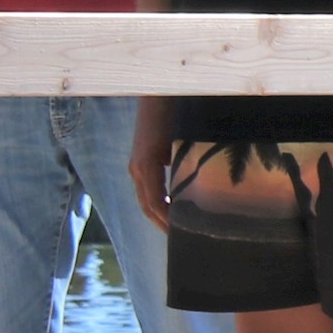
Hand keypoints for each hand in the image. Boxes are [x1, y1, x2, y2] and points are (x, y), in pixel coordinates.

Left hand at [131, 94, 177, 229]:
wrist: (161, 92)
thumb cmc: (172, 116)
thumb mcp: (175, 147)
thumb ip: (179, 164)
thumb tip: (195, 180)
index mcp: (143, 168)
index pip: (150, 201)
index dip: (161, 219)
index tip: (177, 232)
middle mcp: (136, 170)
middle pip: (147, 207)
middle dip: (162, 224)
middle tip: (179, 240)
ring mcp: (138, 165)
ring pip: (148, 202)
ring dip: (162, 219)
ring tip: (179, 234)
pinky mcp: (144, 160)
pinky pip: (152, 191)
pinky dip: (162, 205)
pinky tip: (174, 215)